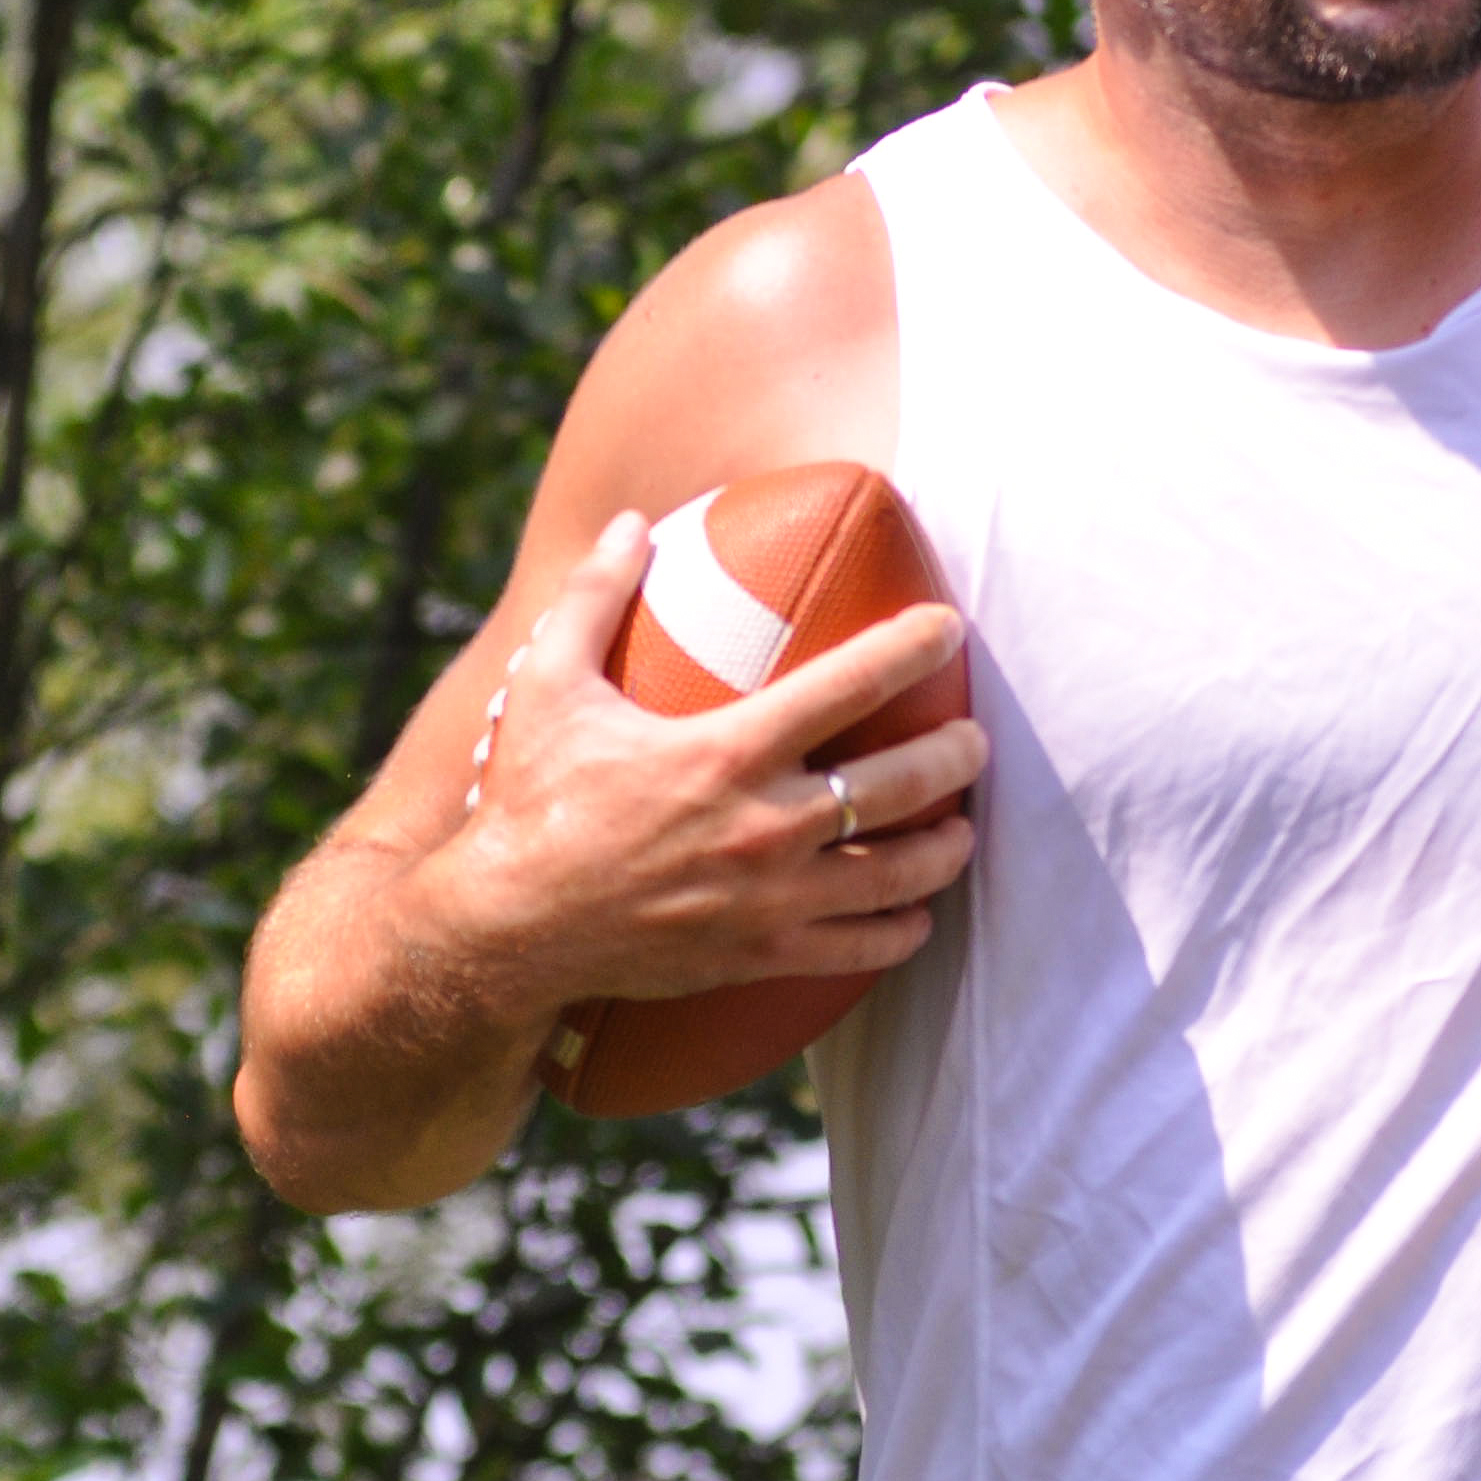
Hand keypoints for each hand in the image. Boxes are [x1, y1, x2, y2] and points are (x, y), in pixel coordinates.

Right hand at [406, 511, 987, 1012]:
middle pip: (899, 786)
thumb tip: (631, 522)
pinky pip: (859, 949)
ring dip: (944, 848)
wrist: (504, 931)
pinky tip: (917, 915)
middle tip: (975, 741)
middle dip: (954, 758)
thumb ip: (593, 596)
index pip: (848, 686)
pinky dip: (900, 930)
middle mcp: (762, 828)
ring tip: (962, 828)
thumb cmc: (527, 802)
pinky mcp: (759, 958)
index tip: (949, 629)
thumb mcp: (547, 685)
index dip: (911, 649)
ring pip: (897, 875)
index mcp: (724, 753)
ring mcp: (768, 901)